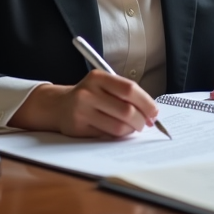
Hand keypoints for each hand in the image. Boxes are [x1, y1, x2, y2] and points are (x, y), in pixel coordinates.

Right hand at [12, 70, 158, 137]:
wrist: (59, 105)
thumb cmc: (90, 95)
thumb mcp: (104, 85)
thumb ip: (125, 94)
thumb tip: (151, 112)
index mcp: (98, 77)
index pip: (130, 89)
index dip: (146, 102)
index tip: (154, 112)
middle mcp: (88, 92)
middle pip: (126, 110)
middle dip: (141, 120)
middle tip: (145, 123)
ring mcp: (82, 110)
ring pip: (118, 126)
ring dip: (131, 130)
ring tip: (132, 127)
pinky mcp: (78, 127)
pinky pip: (106, 135)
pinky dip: (118, 135)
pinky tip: (118, 131)